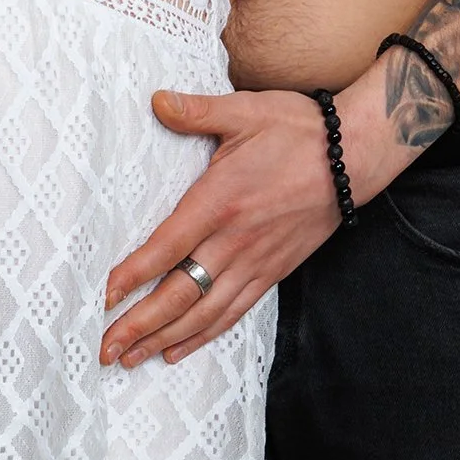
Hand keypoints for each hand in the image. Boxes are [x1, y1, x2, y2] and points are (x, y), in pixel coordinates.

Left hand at [100, 89, 341, 368]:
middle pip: (180, 294)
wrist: (356, 156)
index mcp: (221, 201)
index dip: (133, 276)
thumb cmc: (298, 130)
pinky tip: (177, 351)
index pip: (167, 248)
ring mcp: (256, 262)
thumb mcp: (245, 111)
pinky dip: (204, 336)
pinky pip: (234, 312)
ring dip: (165, 340)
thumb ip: (197, 110)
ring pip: (204, 313)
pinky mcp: (274, 272)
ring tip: (130, 358)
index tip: (103, 296)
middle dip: (139, 325)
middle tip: (104, 349)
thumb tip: (156, 101)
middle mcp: (236, 241)